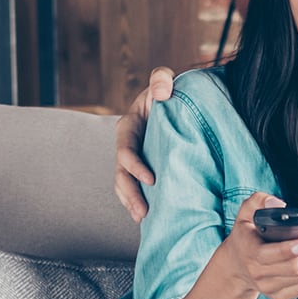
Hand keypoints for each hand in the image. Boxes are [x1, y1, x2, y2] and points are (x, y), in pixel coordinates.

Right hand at [114, 66, 179, 221]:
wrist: (176, 104)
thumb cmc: (169, 92)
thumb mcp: (164, 81)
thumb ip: (161, 79)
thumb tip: (163, 91)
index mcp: (128, 127)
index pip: (126, 150)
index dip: (134, 166)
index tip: (151, 179)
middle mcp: (127, 146)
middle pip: (121, 174)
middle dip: (129, 193)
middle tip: (142, 212)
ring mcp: (134, 160)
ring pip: (124, 185)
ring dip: (130, 202)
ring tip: (142, 219)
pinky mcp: (143, 170)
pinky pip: (135, 188)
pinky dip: (138, 202)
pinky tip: (148, 218)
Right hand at [217, 193, 297, 298]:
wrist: (237, 265)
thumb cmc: (246, 234)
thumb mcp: (245, 213)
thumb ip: (258, 201)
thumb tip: (279, 204)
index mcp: (250, 253)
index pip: (275, 255)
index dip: (294, 248)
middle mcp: (259, 275)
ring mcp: (271, 288)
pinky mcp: (282, 296)